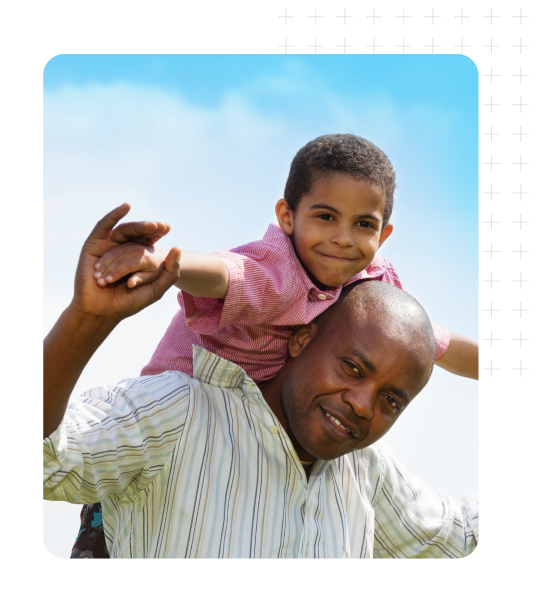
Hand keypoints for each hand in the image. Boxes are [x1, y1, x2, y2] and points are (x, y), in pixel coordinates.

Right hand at [71, 204, 179, 324]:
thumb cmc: (128, 303)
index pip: (148, 241)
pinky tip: (125, 207)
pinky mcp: (94, 244)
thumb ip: (170, 271)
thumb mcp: (155, 289)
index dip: (157, 233)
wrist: (102, 311)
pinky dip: (114, 215)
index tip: (168, 228)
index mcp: (135, 259)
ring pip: (123, 230)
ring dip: (138, 226)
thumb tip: (178, 247)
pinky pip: (104, 226)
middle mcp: (122, 250)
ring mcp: (108, 246)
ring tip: (151, 225)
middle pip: (136, 234)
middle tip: (161, 226)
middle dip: (149, 229)